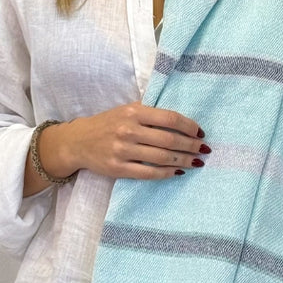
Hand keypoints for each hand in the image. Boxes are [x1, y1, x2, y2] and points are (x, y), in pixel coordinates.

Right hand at [41, 101, 206, 181]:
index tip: (200, 132)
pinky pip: (148, 173)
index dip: (189, 126)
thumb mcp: (126, 110)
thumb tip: (182, 122)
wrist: (78, 142)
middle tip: (204, 149)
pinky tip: (178, 171)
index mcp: (134, 112)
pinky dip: (166, 173)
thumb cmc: (108, 123)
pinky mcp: (118, 168)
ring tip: (196, 161)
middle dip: (191, 145)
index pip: (169, 118)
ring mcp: (123, 151)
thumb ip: (150, 113)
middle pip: (169, 139)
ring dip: (184, 160)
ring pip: (162, 157)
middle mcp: (129, 130)